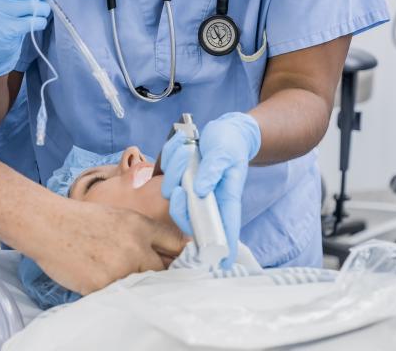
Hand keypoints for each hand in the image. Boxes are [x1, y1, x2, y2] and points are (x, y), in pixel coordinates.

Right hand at [30, 198, 185, 294]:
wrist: (48, 225)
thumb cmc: (79, 220)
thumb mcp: (117, 216)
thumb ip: (142, 232)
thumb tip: (166, 251)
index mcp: (139, 226)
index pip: (175, 244)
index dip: (179, 255)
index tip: (180, 261)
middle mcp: (135, 247)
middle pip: (163, 270)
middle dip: (157, 273)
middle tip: (144, 272)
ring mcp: (120, 269)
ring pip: (142, 285)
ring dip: (135, 283)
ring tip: (116, 272)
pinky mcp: (104, 286)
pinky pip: (119, 294)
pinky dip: (113, 289)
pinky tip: (100, 277)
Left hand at [161, 112, 260, 267]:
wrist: (224, 131)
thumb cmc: (230, 145)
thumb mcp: (225, 154)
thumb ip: (213, 171)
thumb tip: (200, 190)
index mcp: (224, 200)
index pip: (223, 230)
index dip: (221, 250)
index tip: (219, 266)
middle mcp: (206, 199)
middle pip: (184, 216)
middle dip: (178, 201)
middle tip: (181, 184)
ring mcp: (190, 188)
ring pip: (170, 191)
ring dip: (175, 169)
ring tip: (188, 152)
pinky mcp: (179, 177)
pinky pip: (165, 172)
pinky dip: (169, 158)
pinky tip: (182, 148)